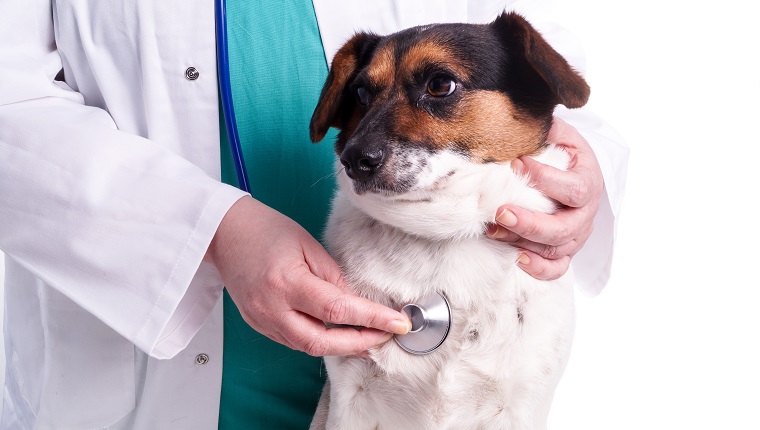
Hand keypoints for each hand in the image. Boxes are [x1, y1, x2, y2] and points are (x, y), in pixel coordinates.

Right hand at [207, 196, 410, 355]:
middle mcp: (272, 307)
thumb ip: (333, 275)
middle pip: (322, 342)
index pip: (338, 311)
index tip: (399, 323)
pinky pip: (293, 341)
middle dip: (360, 344)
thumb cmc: (265, 229)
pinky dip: (319, 340)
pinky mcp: (258, 324)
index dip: (373, 320)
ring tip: (368, 337)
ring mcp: (262, 320)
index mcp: (286, 282)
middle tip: (386, 337)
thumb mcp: (307, 244)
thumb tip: (355, 302)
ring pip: (307, 347)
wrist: (223, 232)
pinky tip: (336, 333)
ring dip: (340, 346)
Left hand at [486, 118, 602, 279]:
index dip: (545, 179)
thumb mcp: (562, 136)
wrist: (580, 176)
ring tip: (493, 230)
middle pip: (564, 227)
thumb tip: (529, 118)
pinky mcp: (566, 250)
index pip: (572, 187)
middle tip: (500, 211)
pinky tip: (518, 258)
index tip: (516, 164)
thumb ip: (549, 129)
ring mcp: (577, 234)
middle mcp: (585, 212)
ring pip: (555, 248)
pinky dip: (539, 268)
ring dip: (523, 241)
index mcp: (588, 181)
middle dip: (530, 222)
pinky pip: (557, 268)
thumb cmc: (565, 155)